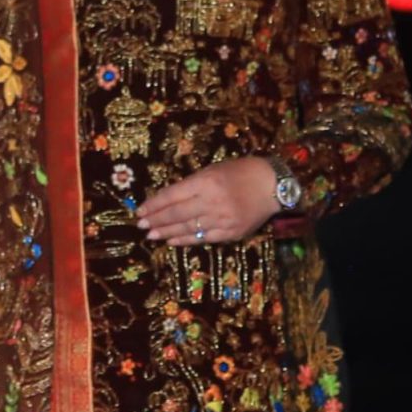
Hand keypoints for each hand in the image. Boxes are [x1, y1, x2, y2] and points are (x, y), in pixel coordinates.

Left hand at [137, 156, 281, 245]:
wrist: (271, 186)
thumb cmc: (240, 172)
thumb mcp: (213, 170)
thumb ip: (191, 185)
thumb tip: (167, 200)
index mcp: (206, 181)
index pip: (172, 195)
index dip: (154, 204)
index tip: (140, 211)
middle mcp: (212, 201)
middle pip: (176, 214)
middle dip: (156, 220)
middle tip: (141, 225)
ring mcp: (222, 219)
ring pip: (187, 228)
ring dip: (166, 232)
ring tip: (151, 235)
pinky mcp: (230, 233)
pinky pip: (203, 238)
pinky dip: (185, 240)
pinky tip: (172, 240)